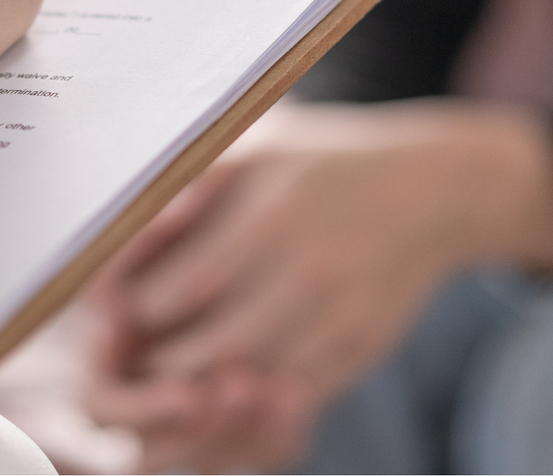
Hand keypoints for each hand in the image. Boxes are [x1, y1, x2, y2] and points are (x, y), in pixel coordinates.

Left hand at [85, 100, 552, 471]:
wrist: (435, 189)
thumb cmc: (323, 163)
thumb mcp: (255, 148)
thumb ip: (186, 188)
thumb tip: (119, 235)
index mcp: (268, 216)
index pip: (175, 294)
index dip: (134, 312)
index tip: (118, 308)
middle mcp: (305, 272)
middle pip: (205, 353)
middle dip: (159, 363)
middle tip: (135, 352)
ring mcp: (337, 319)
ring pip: (247, 388)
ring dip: (200, 391)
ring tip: (173, 374)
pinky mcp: (360, 350)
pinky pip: (294, 401)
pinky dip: (251, 405)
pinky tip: (229, 383)